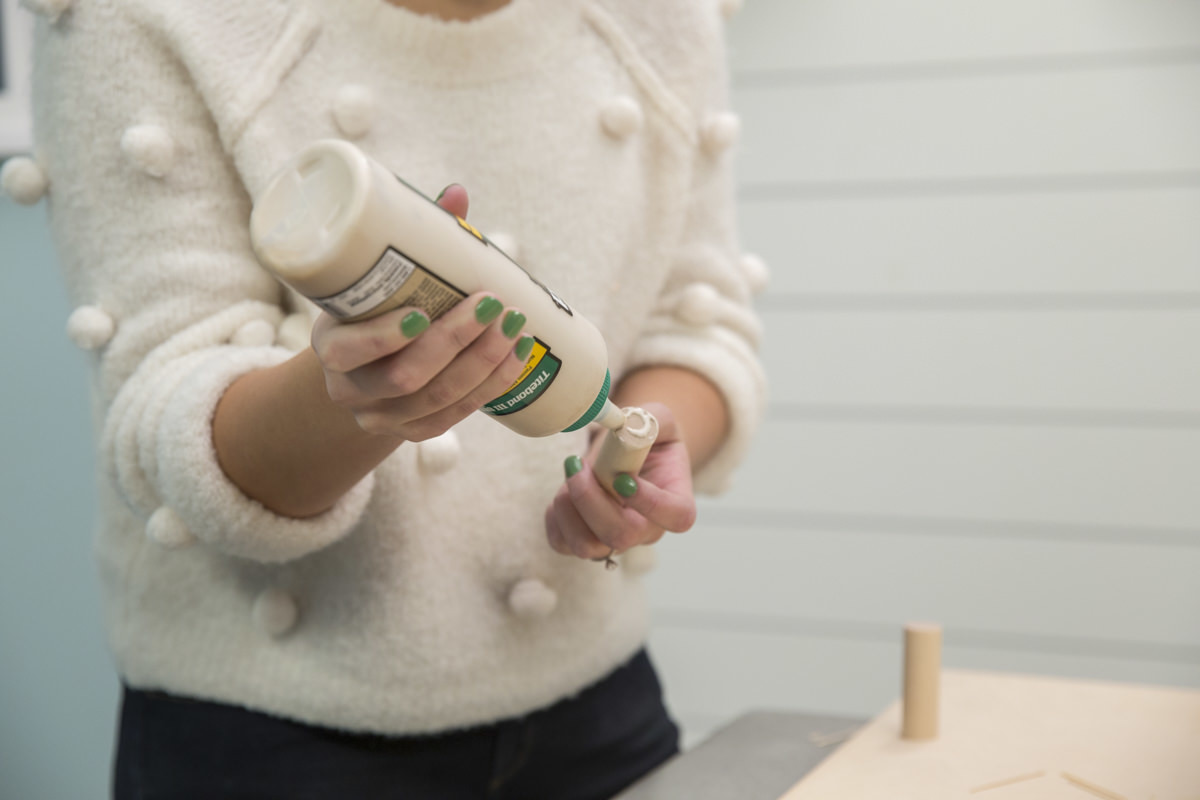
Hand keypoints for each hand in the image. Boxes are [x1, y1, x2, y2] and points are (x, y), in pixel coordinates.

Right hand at [309, 185, 530, 441]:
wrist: (366, 372)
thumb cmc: (377, 310)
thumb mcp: (379, 281)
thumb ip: (413, 240)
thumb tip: (457, 193)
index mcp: (330, 347)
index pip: (347, 351)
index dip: (383, 338)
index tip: (423, 311)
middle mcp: (350, 390)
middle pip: (405, 377)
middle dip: (455, 342)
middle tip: (493, 305)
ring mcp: (382, 417)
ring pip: (438, 399)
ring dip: (483, 364)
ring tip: (516, 327)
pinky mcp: (414, 432)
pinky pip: (456, 416)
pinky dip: (491, 385)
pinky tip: (516, 356)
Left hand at [544, 402, 697, 559]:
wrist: (628, 452)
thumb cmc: (645, 436)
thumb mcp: (655, 418)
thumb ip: (648, 418)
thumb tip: (626, 428)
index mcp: (675, 501)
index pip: (676, 517)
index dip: (651, 503)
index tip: (623, 477)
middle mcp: (647, 528)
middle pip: (623, 536)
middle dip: (592, 501)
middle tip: (579, 466)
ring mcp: (615, 538)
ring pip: (588, 548)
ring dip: (570, 509)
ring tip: (571, 473)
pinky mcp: (586, 538)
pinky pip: (563, 544)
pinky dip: (554, 519)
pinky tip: (563, 491)